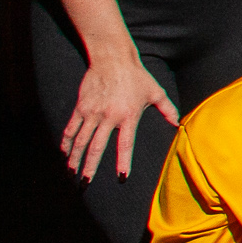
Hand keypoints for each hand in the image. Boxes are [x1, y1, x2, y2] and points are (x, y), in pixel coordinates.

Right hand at [62, 49, 177, 180]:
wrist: (113, 58)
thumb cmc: (137, 76)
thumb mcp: (155, 92)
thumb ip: (167, 109)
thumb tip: (178, 124)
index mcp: (128, 116)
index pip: (125, 144)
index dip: (123, 162)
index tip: (121, 178)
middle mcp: (108, 116)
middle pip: (97, 147)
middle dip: (90, 168)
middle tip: (85, 184)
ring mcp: (92, 112)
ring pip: (80, 141)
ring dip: (74, 159)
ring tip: (70, 174)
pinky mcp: (81, 107)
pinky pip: (70, 128)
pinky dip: (65, 142)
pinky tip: (63, 154)